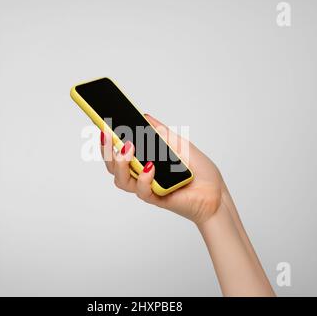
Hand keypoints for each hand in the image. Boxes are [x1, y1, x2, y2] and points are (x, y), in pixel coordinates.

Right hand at [100, 114, 223, 224]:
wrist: (216, 193)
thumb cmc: (199, 171)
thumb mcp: (180, 144)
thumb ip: (161, 133)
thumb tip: (144, 116)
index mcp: (144, 160)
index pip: (119, 151)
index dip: (106, 140)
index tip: (100, 123)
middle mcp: (141, 174)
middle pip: (113, 166)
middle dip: (106, 150)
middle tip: (106, 134)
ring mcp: (147, 187)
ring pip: (121, 180)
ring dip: (119, 164)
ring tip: (126, 149)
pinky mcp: (156, 198)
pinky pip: (142, 191)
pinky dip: (143, 178)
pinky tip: (150, 166)